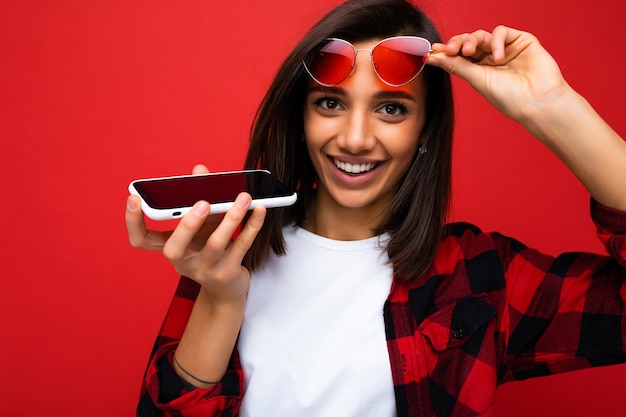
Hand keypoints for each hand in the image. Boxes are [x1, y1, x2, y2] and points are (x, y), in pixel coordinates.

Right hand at [125, 164, 266, 304]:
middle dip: (187, 224)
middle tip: (202, 202)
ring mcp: (205, 270)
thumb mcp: (204, 224)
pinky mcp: (229, 273)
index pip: (141, 240)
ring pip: (215, 245)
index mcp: (169, 248)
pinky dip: (252, 226)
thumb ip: (201, 197)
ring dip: (231, 218)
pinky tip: (260, 209)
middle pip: (175, 248)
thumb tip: (200, 170)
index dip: (133, 222)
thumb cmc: (210, 249)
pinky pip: (242, 246)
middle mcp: (183, 263)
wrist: (227, 288)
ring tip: (243, 197)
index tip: (134, 198)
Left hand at [427, 26, 567, 124]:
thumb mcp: (477, 80)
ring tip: (471, 51)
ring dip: (473, 40)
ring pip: (482, 35)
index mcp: (479, 70)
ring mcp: (506, 49)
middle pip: (468, 42)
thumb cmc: (509, 98)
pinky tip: (497, 56)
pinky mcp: (521, 41)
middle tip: (450, 49)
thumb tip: (431, 58)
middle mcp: (491, 59)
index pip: (459, 55)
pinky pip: (501, 32)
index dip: (446, 51)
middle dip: (457, 43)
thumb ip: (456, 65)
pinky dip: (495, 41)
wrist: (537, 101)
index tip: (432, 50)